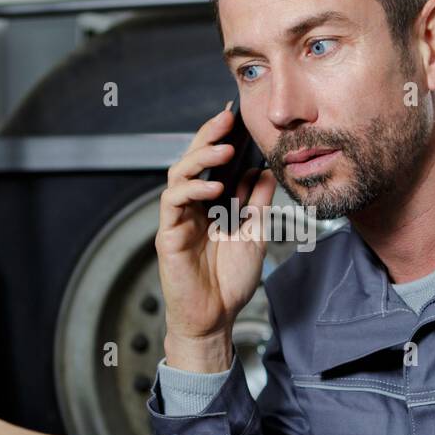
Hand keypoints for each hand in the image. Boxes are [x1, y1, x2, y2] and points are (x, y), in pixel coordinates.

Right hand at [156, 102, 277, 371]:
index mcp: (212, 203)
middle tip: (226, 119)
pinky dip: (192, 190)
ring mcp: (178, 218)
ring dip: (201, 158)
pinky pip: (173, 203)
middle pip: (193, 160)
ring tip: (225, 150)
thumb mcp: (256, 233)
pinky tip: (212, 187)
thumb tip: (266, 170)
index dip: (221, 139)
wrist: (217, 317)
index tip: (235, 117)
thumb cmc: (231, 280)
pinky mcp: (168, 234)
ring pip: (179, 175)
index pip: (213, 163)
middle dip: (208, 137)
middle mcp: (193, 206)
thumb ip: (258, 202)